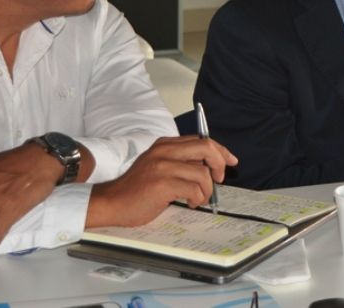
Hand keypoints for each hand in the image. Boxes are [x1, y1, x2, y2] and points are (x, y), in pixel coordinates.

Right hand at [87, 135, 237, 228]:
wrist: (111, 203)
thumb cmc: (136, 189)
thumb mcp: (158, 166)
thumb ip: (180, 162)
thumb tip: (209, 167)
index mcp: (165, 144)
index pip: (202, 140)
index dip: (220, 150)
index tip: (231, 161)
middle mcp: (165, 151)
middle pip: (206, 148)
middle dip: (220, 164)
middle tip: (220, 180)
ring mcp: (163, 166)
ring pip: (202, 173)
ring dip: (207, 190)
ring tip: (197, 199)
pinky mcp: (163, 183)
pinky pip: (194, 189)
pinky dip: (197, 199)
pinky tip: (189, 203)